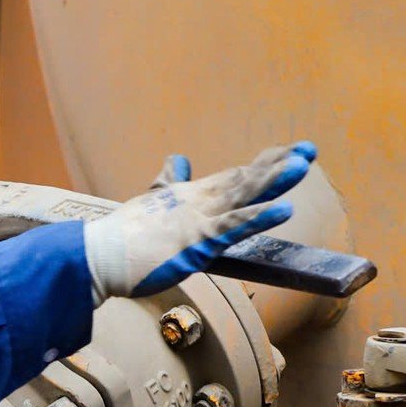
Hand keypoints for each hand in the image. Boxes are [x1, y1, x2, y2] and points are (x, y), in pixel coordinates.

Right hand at [82, 142, 316, 301]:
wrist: (97, 257)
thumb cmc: (119, 240)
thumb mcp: (148, 206)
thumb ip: (167, 184)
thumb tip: (178, 162)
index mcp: (188, 197)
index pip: (232, 176)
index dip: (262, 164)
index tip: (288, 152)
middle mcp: (196, 201)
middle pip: (244, 179)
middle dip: (277, 164)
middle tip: (309, 149)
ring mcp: (197, 220)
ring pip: (242, 196)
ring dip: (274, 181)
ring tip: (303, 165)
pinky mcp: (194, 242)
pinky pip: (233, 228)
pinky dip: (259, 217)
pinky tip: (284, 209)